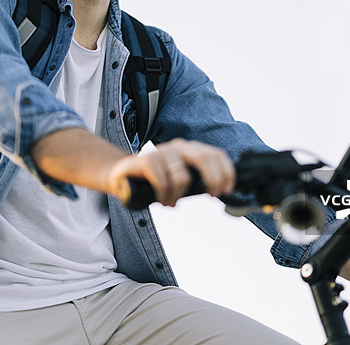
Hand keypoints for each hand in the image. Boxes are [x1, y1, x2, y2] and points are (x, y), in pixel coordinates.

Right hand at [106, 138, 234, 206]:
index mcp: (190, 150)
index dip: (227, 172)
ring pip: (182, 177)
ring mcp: (162, 152)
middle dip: (213, 179)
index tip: (227, 190)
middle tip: (211, 195)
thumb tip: (221, 193)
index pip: (215, 154)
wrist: (123, 175)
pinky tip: (160, 200)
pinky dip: (164, 196)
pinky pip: (163, 182)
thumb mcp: (181, 179)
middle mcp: (178, 147)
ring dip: (178, 195)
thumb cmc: (156, 179)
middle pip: (204, 158)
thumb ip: (198, 183)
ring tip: (171, 202)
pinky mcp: (146, 160)